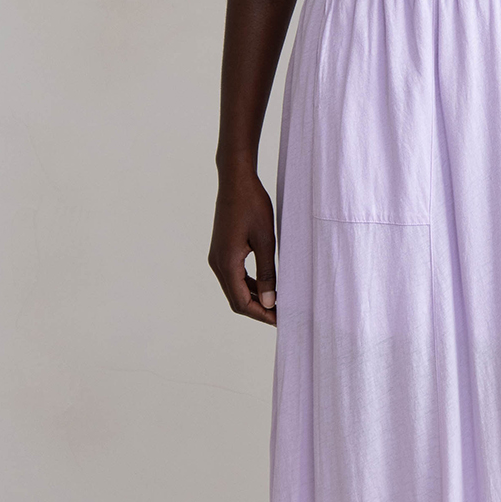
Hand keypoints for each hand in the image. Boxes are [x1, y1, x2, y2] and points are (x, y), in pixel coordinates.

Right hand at [208, 172, 277, 324]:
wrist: (236, 180)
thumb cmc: (252, 205)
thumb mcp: (266, 240)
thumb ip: (268, 273)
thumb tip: (270, 302)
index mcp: (226, 263)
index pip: (242, 302)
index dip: (261, 315)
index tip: (281, 320)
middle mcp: (217, 263)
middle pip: (236, 299)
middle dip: (258, 310)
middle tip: (283, 315)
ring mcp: (217, 257)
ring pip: (235, 289)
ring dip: (254, 298)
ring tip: (278, 302)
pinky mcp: (222, 251)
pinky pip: (234, 276)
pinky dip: (249, 285)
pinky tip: (267, 285)